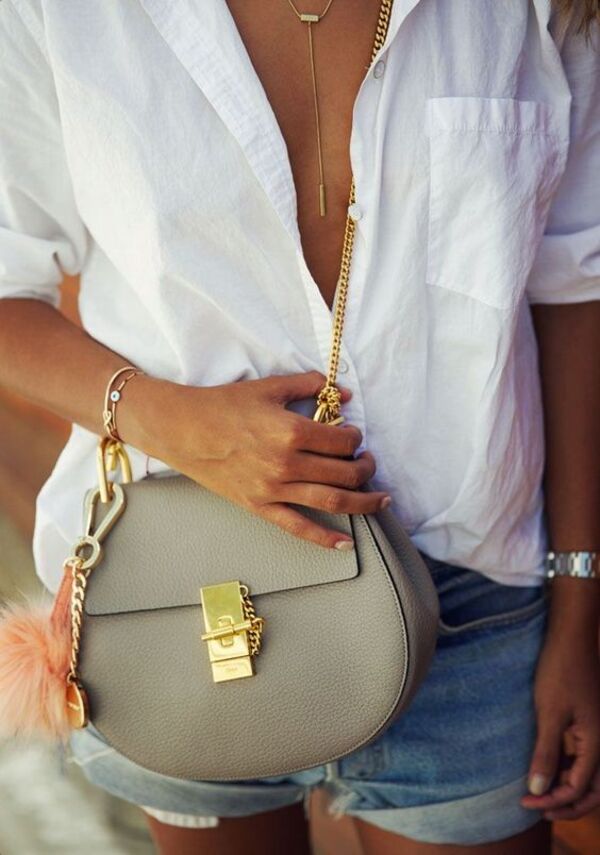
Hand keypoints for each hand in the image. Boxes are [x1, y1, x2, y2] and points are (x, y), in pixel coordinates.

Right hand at [129, 370, 389, 548]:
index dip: (355, 437)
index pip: (342, 441)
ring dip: (363, 502)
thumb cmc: (224, 405)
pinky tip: (346, 543)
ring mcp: (274, 490)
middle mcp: (287, 464)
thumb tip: (343, 393)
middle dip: (365, 468)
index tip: (352, 435)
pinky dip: (325, 539)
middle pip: (345, 473)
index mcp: (291, 432)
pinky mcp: (260, 506)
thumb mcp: (269, 387)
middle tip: (368, 462)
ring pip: (332, 502)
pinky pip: (298, 528)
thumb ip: (308, 386)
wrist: (182, 429)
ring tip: (380, 500)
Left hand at [521, 620, 599, 820]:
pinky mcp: (587, 721)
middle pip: (592, 789)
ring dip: (565, 786)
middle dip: (567, 803)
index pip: (579, 788)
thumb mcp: (549, 713)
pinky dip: (565, 767)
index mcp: (598, 743)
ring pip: (587, 773)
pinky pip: (581, 754)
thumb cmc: (560, 670)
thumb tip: (538, 790)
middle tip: (538, 809)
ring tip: (538, 791)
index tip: (526, 802)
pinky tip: (544, 765)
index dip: (553, 800)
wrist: (570, 637)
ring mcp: (596, 731)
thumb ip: (545, 753)